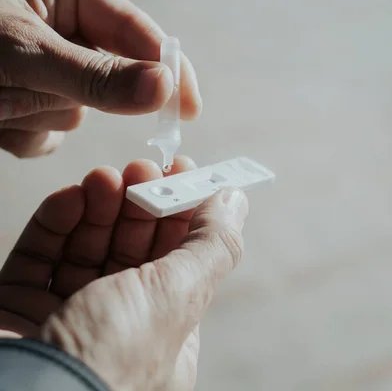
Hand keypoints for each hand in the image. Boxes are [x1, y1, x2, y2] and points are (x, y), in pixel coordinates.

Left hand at [0, 0, 200, 156]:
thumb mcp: (25, 51)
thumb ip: (94, 74)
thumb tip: (165, 87)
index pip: (131, 28)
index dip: (165, 65)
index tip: (188, 105)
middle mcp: (58, 32)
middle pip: (108, 75)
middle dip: (83, 92)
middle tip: (88, 108)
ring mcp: (43, 72)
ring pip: (76, 110)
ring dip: (39, 111)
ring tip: (1, 97)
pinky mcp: (27, 108)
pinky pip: (50, 135)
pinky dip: (24, 134)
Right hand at [0, 156, 247, 390]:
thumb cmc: (110, 358)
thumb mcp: (176, 297)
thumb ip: (210, 245)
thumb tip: (234, 199)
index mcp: (163, 333)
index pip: (178, 259)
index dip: (181, 212)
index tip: (180, 171)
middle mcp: (117, 326)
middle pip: (131, 248)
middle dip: (139, 203)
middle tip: (142, 167)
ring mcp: (68, 315)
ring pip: (86, 245)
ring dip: (99, 205)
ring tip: (105, 178)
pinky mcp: (23, 304)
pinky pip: (42, 253)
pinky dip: (58, 220)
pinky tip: (71, 198)